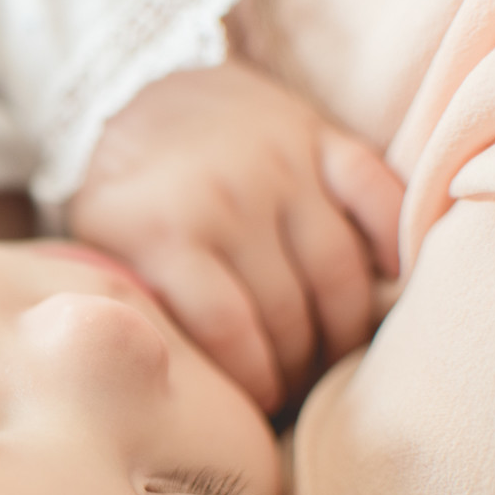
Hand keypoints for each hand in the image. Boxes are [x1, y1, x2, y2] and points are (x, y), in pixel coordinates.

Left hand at [69, 58, 402, 410]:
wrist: (137, 87)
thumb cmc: (124, 190)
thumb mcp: (98, 246)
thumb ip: (139, 304)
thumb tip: (182, 378)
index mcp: (167, 232)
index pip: (230, 330)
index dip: (256, 381)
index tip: (260, 407)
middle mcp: (230, 197)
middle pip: (289, 310)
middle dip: (299, 366)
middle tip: (299, 389)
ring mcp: (282, 163)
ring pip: (340, 270)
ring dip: (346, 328)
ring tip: (335, 356)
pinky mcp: (321, 136)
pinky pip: (379, 194)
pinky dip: (396, 242)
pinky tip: (391, 284)